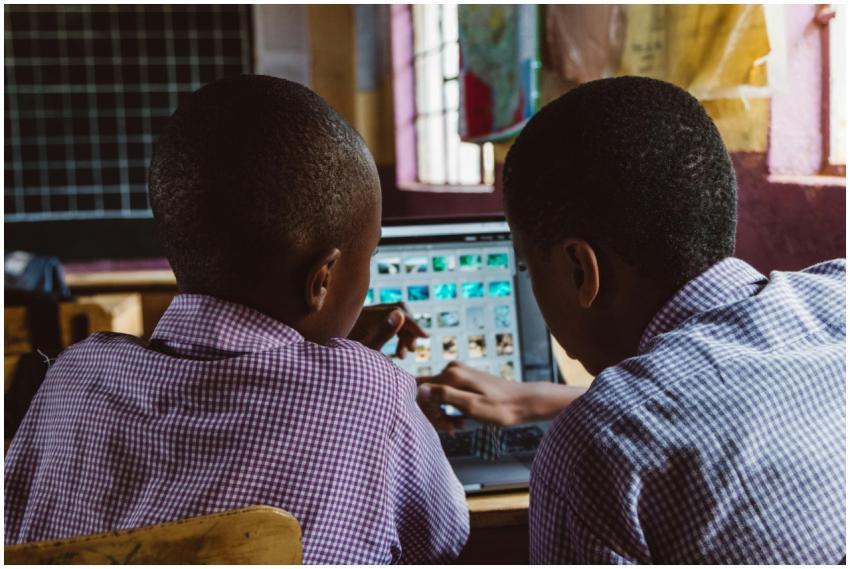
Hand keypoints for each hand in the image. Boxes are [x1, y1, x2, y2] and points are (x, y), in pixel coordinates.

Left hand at [348, 303, 427, 357]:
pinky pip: (385, 322)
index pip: (398, 311)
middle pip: (398, 310)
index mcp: (366, 315)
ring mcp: (363, 317)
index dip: (414, 324)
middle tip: (411, 350)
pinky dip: (394, 335)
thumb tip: (400, 314)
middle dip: (409, 329)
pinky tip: (393, 352)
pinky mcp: (362, 324)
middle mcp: (365, 312)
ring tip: (402, 355)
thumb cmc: (341, 360)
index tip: (425, 337)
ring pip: (393, 317)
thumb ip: (383, 332)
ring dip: (403, 333)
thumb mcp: (365, 349)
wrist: (320, 368)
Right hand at [417, 361, 588, 428]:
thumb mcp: (471, 406)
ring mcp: (458, 373)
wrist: (523, 403)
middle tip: (452, 428)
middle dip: (435, 414)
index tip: (438, 422)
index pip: (420, 388)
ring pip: (437, 396)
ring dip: (444, 414)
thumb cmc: (500, 408)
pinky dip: (451, 410)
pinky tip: (461, 421)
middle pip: (427, 393)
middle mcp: (452, 370)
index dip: (423, 408)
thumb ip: (445, 396)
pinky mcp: (464, 380)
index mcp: (451, 375)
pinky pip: (447, 395)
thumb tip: (419, 389)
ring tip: (458, 427)